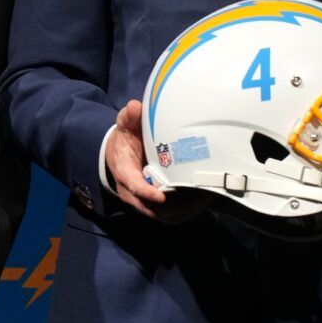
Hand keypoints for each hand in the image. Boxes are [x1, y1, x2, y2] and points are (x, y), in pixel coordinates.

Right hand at [107, 101, 202, 221]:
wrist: (119, 155)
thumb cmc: (126, 140)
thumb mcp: (125, 126)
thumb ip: (130, 117)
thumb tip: (135, 106)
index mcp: (125, 171)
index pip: (133, 185)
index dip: (146, 193)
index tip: (161, 195)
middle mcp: (132, 191)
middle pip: (151, 206)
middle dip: (172, 205)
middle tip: (195, 196)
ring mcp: (143, 200)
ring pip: (162, 214)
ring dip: (182, 211)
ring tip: (202, 199)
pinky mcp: (154, 205)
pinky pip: (169, 216)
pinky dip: (184, 213)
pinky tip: (200, 203)